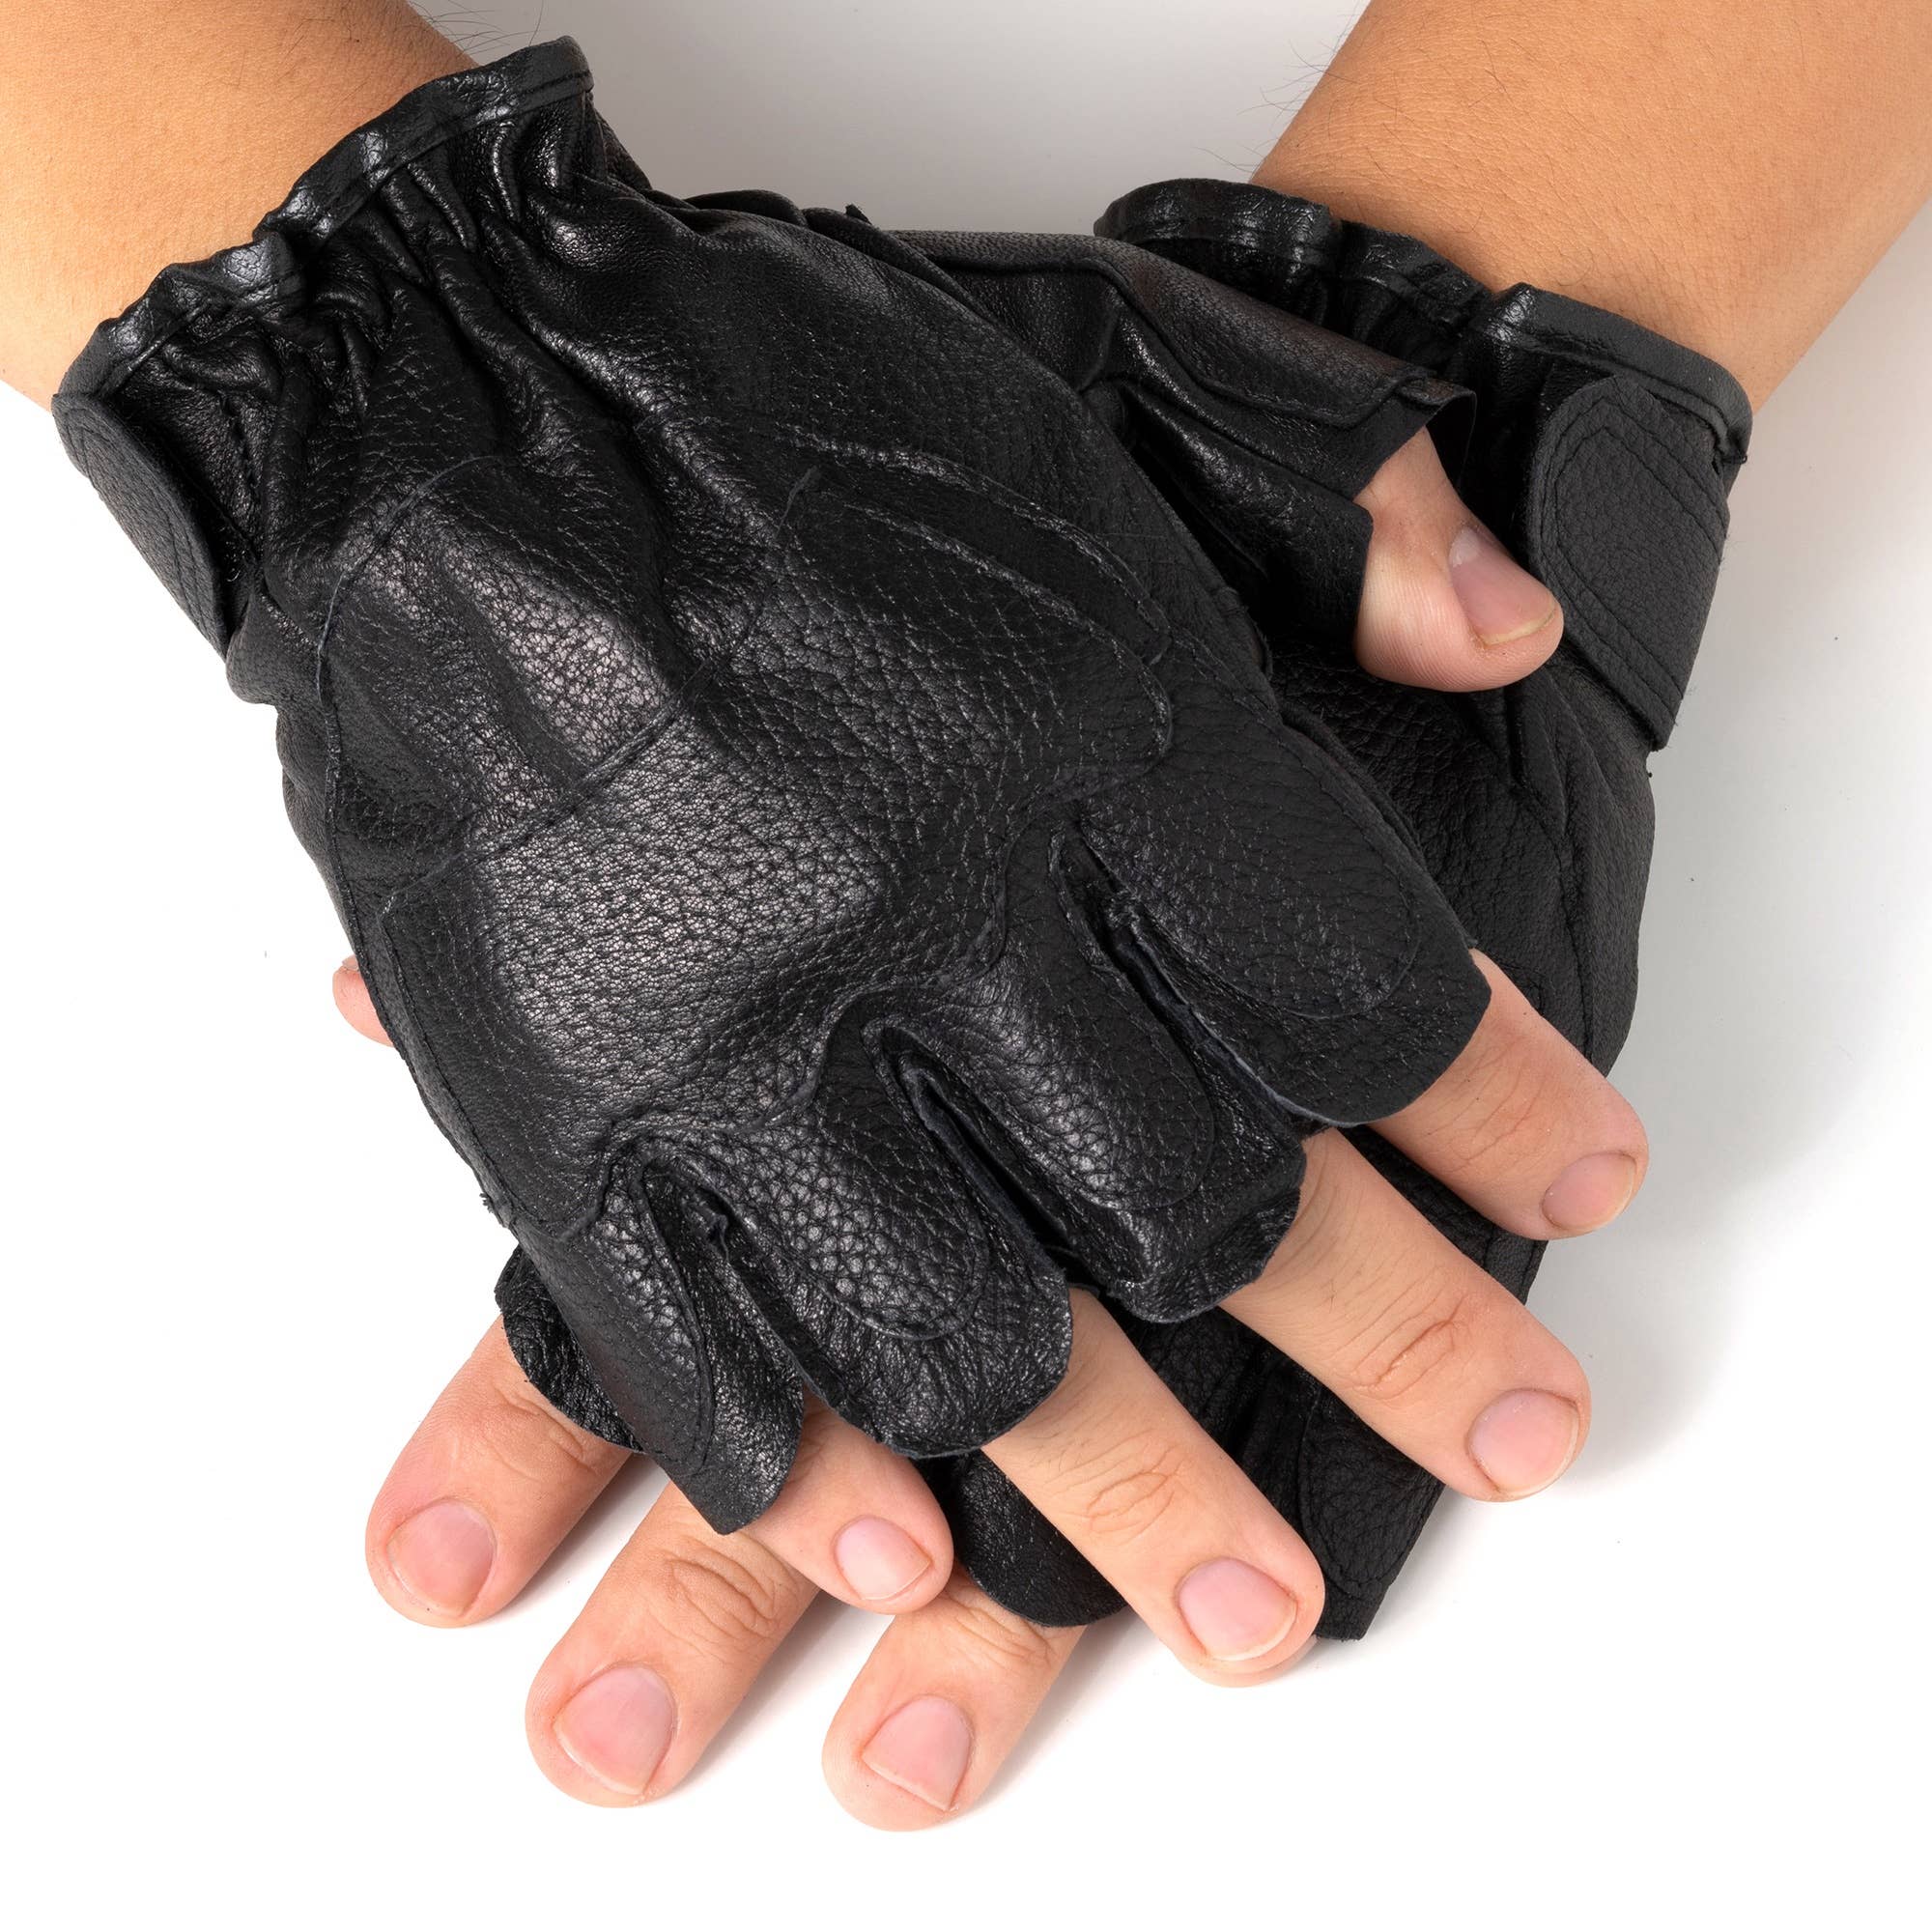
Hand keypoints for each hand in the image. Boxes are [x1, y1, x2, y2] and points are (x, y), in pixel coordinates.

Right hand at [350, 427, 1641, 1823]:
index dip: (1493, 1108)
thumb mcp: (1098, 374)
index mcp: (1083, 737)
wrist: (450, 392)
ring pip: (968, 1329)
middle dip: (1384, 1342)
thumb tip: (1513, 638)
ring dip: (1121, 1492)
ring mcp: (732, 1028)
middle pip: (1206, 1200)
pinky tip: (889, 1547)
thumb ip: (1331, 500)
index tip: (1577, 1184)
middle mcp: (929, 909)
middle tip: (1494, 1439)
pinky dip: (800, 1466)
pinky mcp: (553, 1097)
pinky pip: (688, 1334)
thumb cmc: (779, 390)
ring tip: (1242, 1603)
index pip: (1352, 987)